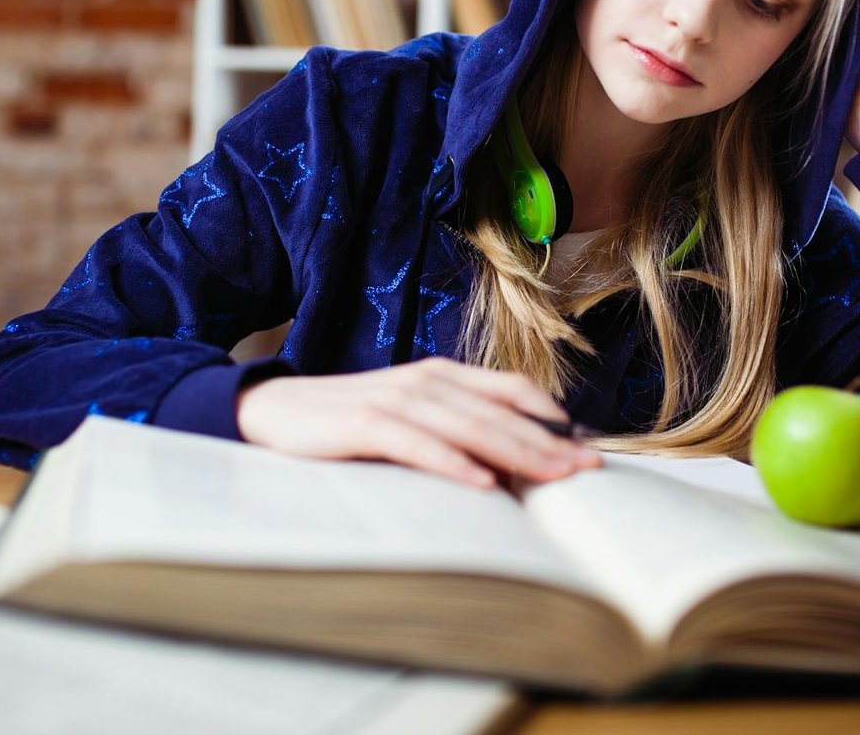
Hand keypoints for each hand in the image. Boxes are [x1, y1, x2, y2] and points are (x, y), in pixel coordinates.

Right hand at [235, 358, 601, 488]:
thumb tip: (508, 463)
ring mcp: (394, 399)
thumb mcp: (408, 416)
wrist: (271, 410)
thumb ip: (453, 426)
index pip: (510, 390)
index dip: (551, 416)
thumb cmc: (346, 421)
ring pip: (468, 426)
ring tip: (554, 476)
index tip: (588, 445)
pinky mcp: (363, 424)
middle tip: (588, 468)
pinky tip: (483, 483)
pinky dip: (452, 463)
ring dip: (516, 452)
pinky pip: (418, 444)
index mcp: (440, 375)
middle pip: (498, 412)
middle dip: (548, 441)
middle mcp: (424, 380)